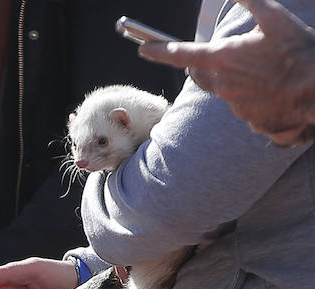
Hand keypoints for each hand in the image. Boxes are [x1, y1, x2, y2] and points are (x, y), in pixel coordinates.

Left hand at [139, 0, 314, 144]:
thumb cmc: (296, 50)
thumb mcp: (272, 15)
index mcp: (223, 58)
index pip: (180, 55)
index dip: (159, 52)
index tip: (144, 50)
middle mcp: (223, 85)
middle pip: (201, 74)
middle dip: (206, 64)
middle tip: (229, 55)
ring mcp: (234, 106)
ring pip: (225, 91)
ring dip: (236, 80)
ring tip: (265, 71)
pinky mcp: (249, 121)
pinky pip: (244, 107)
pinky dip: (253, 97)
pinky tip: (272, 88)